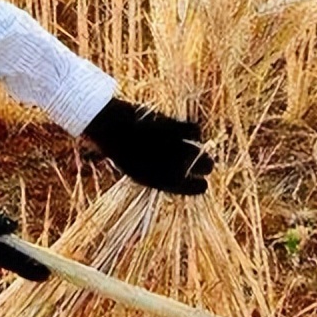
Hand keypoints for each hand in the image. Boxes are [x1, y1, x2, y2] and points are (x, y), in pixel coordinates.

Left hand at [82, 98, 213, 194]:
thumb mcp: (137, 169)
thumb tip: (179, 174)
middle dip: (205, 167)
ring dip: (202, 152)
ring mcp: (173, 146)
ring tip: (200, 151)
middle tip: (205, 164)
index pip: (193, 188)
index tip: (203, 183)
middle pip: (203, 168)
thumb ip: (159, 174)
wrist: (110, 127)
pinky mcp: (172, 128)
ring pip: (200, 152)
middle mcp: (170, 165)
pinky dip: (194, 131)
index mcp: (161, 180)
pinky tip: (190, 132)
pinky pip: (195, 131)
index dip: (199, 186)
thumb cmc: (121, 150)